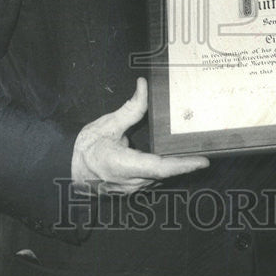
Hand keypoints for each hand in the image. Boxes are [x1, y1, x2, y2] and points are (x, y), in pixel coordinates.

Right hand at [71, 77, 208, 194]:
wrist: (67, 169)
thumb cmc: (86, 148)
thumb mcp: (107, 124)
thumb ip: (130, 108)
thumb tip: (143, 86)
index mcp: (123, 165)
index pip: (160, 167)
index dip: (183, 165)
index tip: (203, 162)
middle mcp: (131, 181)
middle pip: (165, 171)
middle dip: (185, 161)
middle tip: (208, 149)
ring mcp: (132, 188)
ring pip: (160, 176)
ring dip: (175, 165)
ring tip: (195, 152)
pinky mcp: (132, 189)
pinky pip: (153, 178)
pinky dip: (164, 168)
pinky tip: (174, 158)